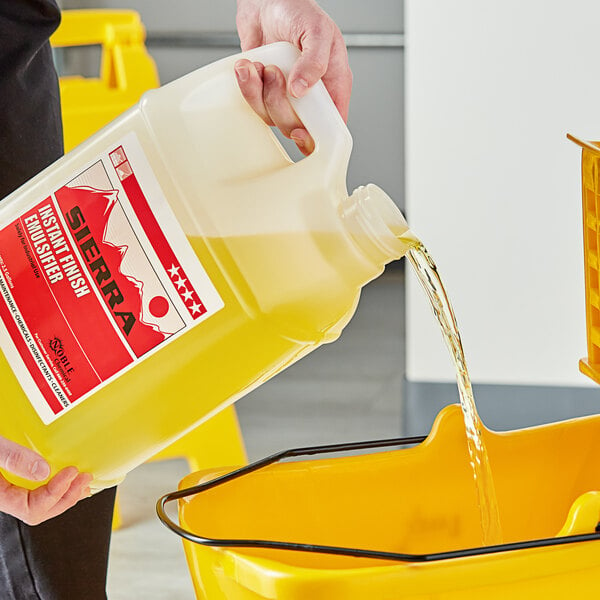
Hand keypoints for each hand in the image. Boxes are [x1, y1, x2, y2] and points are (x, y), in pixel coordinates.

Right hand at [0, 436, 91, 524]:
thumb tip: (44, 472)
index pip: (32, 509)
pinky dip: (55, 483)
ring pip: (39, 501)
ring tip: (82, 480)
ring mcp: (8, 486)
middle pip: (39, 510)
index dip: (56, 495)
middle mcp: (4, 494)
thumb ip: (11, 457)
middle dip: (66, 498)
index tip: (72, 472)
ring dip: (64, 493)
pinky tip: (66, 473)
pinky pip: (35, 486)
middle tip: (85, 479)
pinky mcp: (11, 474)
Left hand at [235, 0, 351, 154]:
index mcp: (332, 85)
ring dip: (259, 92)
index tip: (299, 131)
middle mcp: (310, 94)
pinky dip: (247, 86)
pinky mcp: (265, 91)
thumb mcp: (316, 30)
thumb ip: (315, 61)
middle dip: (279, 105)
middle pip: (296, 127)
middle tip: (275, 74)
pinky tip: (249, 66)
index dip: (316, 137)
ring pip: (272, 117)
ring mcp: (286, 95)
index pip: (331, 125)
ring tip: (260, 65)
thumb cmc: (298, 8)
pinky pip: (255, 104)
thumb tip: (302, 90)